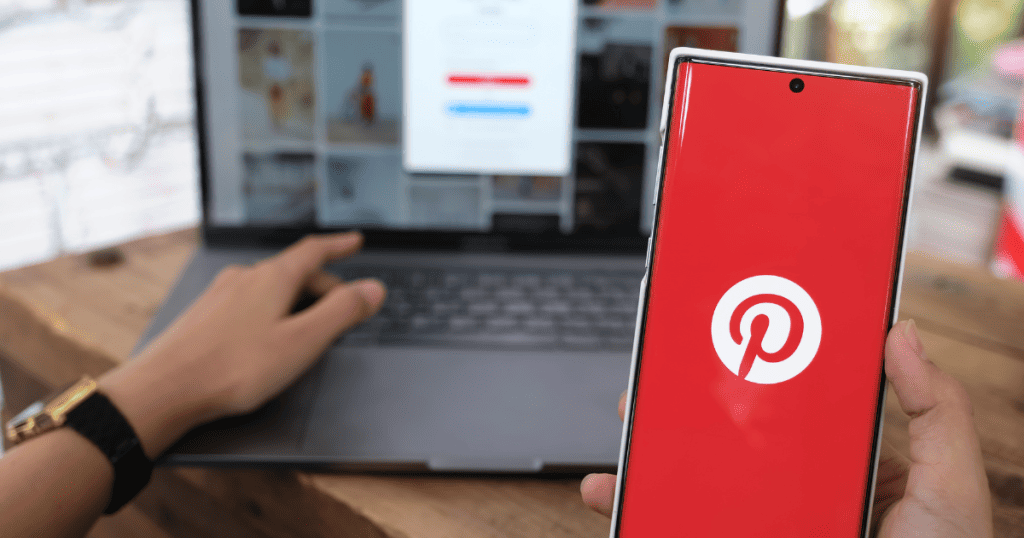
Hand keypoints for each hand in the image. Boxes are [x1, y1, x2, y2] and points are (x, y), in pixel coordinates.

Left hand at [97, 232, 386, 457]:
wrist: (163, 390)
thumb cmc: (232, 369)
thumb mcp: (302, 342)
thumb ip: (341, 313)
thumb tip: (373, 289)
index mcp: (272, 278)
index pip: (314, 251)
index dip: (338, 246)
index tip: (354, 241)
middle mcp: (244, 278)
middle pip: (295, 273)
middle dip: (324, 288)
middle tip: (343, 311)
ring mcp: (220, 295)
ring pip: (270, 290)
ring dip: (296, 303)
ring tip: (308, 330)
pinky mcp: (204, 316)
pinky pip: (249, 304)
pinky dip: (271, 313)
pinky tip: (268, 340)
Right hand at [580, 321, 992, 537]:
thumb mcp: (950, 488)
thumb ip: (936, 411)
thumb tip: (903, 333)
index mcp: (843, 469)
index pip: (788, 412)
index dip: (750, 378)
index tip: (717, 345)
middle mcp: (796, 497)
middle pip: (728, 444)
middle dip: (681, 411)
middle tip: (653, 385)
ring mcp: (761, 525)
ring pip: (694, 487)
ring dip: (649, 462)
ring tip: (625, 439)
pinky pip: (678, 525)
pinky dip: (641, 515)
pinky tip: (616, 500)